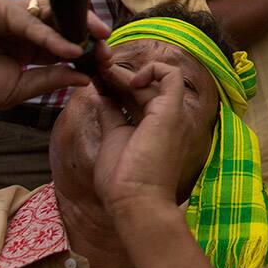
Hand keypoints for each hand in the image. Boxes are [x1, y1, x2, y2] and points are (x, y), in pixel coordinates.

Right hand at [0, 0, 110, 115]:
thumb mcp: (16, 88)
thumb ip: (49, 79)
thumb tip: (85, 77)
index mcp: (26, 45)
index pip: (63, 42)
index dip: (85, 51)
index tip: (105, 63)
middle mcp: (20, 25)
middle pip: (63, 23)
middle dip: (88, 35)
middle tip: (108, 48)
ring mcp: (7, 13)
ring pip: (51, 14)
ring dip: (78, 27)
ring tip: (98, 41)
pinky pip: (28, 20)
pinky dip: (50, 35)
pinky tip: (68, 48)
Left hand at [91, 62, 189, 211]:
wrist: (135, 201)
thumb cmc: (123, 181)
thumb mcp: (113, 138)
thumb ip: (112, 115)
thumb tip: (102, 95)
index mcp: (156, 126)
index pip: (137, 95)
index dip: (117, 83)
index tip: (95, 78)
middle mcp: (170, 117)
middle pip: (144, 85)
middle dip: (117, 73)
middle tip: (94, 65)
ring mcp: (174, 113)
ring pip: (156, 77)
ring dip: (127, 70)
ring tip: (103, 68)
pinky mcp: (172, 110)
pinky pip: (171, 75)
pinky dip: (152, 69)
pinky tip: (129, 80)